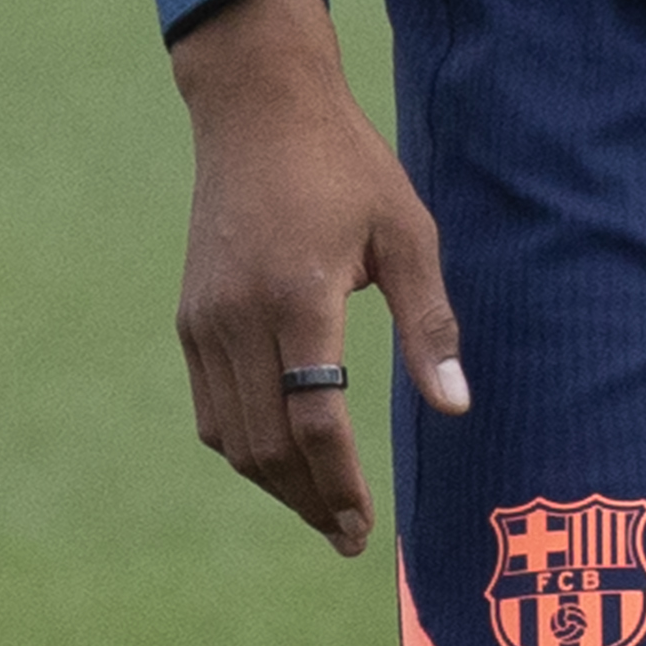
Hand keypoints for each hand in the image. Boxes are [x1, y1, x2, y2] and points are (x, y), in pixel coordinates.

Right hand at [170, 0, 468, 556]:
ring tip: (319, 508)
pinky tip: (282, 459)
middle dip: (307, 499)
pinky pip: (210, 407)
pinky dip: (243, 446)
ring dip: (273, 483)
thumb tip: (456, 407)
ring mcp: (203, 321)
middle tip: (346, 535)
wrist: (257, 110)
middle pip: (265, 445)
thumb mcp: (408, 233)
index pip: (317, 420)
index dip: (340, 482)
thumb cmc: (348, 166)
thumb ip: (431, 325)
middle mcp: (238, 319)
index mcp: (299, 298)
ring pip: (229, 437)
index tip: (363, 526)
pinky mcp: (189, 317)